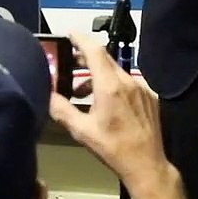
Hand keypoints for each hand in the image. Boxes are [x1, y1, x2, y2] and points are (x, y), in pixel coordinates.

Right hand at [48, 33, 168, 187]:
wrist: (146, 164)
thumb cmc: (113, 148)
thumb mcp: (81, 131)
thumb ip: (62, 110)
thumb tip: (48, 96)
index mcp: (110, 86)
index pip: (95, 51)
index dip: (81, 39)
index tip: (70, 34)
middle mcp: (128, 81)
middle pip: (105, 59)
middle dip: (86, 58)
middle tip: (70, 62)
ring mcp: (141, 88)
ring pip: (116, 72)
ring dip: (98, 75)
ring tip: (82, 91)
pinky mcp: (149, 97)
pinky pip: (128, 83)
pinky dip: (113, 85)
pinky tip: (105, 102)